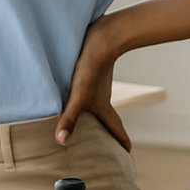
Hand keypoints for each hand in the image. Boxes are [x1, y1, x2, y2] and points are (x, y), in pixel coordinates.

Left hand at [55, 16, 131, 150]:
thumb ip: (69, 117)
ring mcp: (95, 86)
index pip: (115, 128)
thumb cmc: (92, 66)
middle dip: (107, 133)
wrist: (101, 36)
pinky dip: (81, 100)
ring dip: (92, 116)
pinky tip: (68, 97)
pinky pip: (84, 93)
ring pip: (95, 106)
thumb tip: (61, 141)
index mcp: (103, 106)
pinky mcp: (87, 73)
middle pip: (105, 119)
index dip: (121, 141)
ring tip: (85, 125)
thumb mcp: (78, 94)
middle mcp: (101, 98)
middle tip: (106, 146)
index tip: (128, 153)